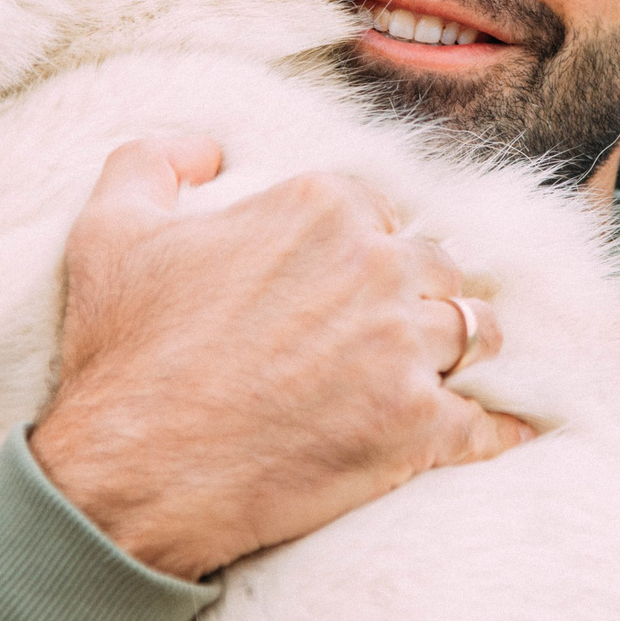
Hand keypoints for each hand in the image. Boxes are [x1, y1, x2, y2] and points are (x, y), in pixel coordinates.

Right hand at [29, 137, 531, 579]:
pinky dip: (500, 430)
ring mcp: (404, 350)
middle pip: (437, 265)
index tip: (351, 276)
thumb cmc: (123, 355)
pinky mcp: (419, 428)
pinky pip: (487, 424)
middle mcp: (375, 268)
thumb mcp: (109, 231)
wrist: (131, 474)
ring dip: (465, 346)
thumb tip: (203, 146)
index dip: (367, 243)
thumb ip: (153, 161)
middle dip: (422, 290)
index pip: (381, 210)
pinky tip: (510, 432)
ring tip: (453, 365)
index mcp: (320, 208)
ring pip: (474, 332)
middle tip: (402, 324)